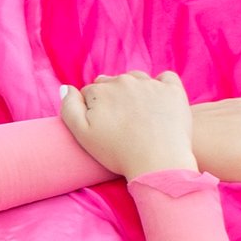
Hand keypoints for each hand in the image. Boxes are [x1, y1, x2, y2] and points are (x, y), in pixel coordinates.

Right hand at [58, 70, 196, 180]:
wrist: (158, 162)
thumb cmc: (117, 152)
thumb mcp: (81, 134)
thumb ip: (68, 108)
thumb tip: (66, 87)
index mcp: (101, 90)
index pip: (90, 91)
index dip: (91, 108)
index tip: (100, 125)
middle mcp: (125, 81)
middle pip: (112, 83)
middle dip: (112, 97)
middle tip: (118, 122)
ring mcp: (151, 84)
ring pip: (136, 79)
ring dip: (134, 91)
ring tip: (136, 114)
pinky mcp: (173, 89)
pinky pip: (165, 78)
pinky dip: (160, 85)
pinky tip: (156, 101)